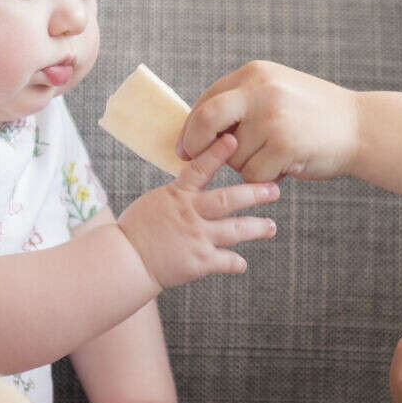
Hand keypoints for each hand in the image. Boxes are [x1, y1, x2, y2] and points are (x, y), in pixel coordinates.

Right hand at [117, 133, 278, 287]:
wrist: (126, 260)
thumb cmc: (137, 227)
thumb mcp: (157, 199)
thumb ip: (182, 190)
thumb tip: (198, 174)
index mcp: (178, 195)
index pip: (199, 168)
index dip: (216, 153)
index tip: (233, 139)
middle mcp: (191, 214)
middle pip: (228, 200)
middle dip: (254, 193)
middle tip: (274, 189)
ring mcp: (197, 238)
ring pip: (235, 231)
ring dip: (257, 228)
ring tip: (271, 227)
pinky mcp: (198, 262)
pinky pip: (225, 261)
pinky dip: (236, 263)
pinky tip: (243, 263)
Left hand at [178, 60, 360, 182]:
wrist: (362, 127)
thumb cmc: (316, 116)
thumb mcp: (278, 93)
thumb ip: (243, 104)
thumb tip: (195, 131)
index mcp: (255, 74)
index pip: (208, 99)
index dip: (192, 126)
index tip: (187, 145)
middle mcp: (260, 90)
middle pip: (205, 119)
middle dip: (194, 143)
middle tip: (191, 158)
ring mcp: (272, 117)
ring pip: (232, 156)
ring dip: (247, 166)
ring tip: (276, 156)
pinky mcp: (283, 145)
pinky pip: (252, 174)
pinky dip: (264, 178)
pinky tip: (286, 167)